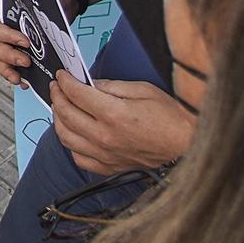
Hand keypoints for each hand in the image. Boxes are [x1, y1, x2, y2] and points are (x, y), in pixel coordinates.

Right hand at [0, 7, 43, 86]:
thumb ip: (38, 9)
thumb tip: (42, 23)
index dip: (7, 37)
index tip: (26, 42)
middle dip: (9, 57)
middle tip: (26, 62)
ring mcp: (4, 40)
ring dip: (8, 70)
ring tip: (21, 77)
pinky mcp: (13, 51)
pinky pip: (8, 67)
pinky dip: (15, 75)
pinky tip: (25, 81)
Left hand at [48, 76, 195, 177]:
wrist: (186, 145)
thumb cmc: (170, 117)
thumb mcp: (142, 89)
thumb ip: (111, 86)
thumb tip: (89, 84)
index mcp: (113, 114)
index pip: (76, 94)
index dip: (64, 82)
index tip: (61, 76)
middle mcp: (104, 136)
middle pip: (66, 114)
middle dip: (57, 96)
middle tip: (57, 87)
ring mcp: (105, 154)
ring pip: (66, 138)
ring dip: (58, 120)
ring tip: (61, 107)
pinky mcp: (108, 167)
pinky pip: (78, 157)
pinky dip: (70, 143)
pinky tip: (74, 132)